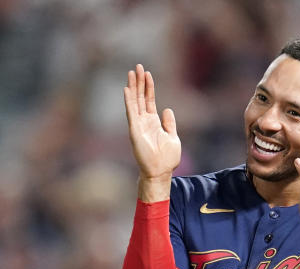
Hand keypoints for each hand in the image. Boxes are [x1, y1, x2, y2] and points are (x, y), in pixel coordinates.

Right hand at [123, 64, 180, 199]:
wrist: (161, 172)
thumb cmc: (167, 158)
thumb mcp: (172, 137)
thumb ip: (169, 123)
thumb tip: (167, 109)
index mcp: (154, 122)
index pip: (149, 100)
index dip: (149, 87)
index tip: (147, 73)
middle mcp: (144, 121)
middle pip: (140, 97)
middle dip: (139, 82)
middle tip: (138, 66)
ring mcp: (138, 125)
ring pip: (134, 101)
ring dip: (133, 87)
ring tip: (132, 72)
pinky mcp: (135, 130)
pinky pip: (131, 113)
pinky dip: (129, 101)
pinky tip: (127, 89)